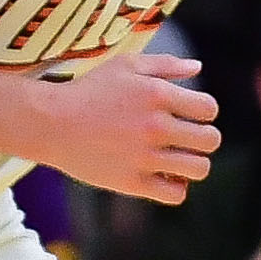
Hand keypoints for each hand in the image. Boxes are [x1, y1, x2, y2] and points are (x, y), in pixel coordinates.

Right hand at [39, 51, 224, 204]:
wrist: (49, 122)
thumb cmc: (89, 91)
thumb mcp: (125, 66)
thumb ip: (165, 65)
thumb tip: (198, 67)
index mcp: (157, 94)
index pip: (209, 109)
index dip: (204, 112)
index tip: (189, 116)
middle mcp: (155, 126)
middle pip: (210, 140)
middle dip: (204, 138)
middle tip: (187, 139)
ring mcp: (144, 156)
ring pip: (199, 169)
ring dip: (194, 164)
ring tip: (178, 160)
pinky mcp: (131, 183)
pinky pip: (175, 194)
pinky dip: (176, 187)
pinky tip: (163, 176)